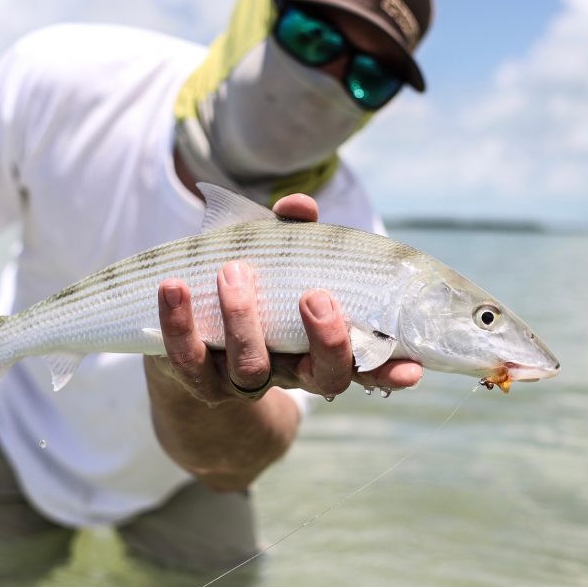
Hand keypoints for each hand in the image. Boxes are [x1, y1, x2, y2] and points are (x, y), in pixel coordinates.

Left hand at [151, 194, 422, 404]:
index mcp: (318, 346)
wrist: (182, 336)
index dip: (388, 370)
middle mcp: (288, 370)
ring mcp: (241, 380)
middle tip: (316, 296)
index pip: (364, 365)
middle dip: (326, 341)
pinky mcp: (195, 378)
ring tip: (234, 272)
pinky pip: (188, 358)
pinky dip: (181, 321)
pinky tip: (175, 287)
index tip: (412, 366)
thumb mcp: (274, 258)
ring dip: (245, 319)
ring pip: (252, 367)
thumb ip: (291, 233)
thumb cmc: (246, 289)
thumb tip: (299, 206)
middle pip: (321, 377)